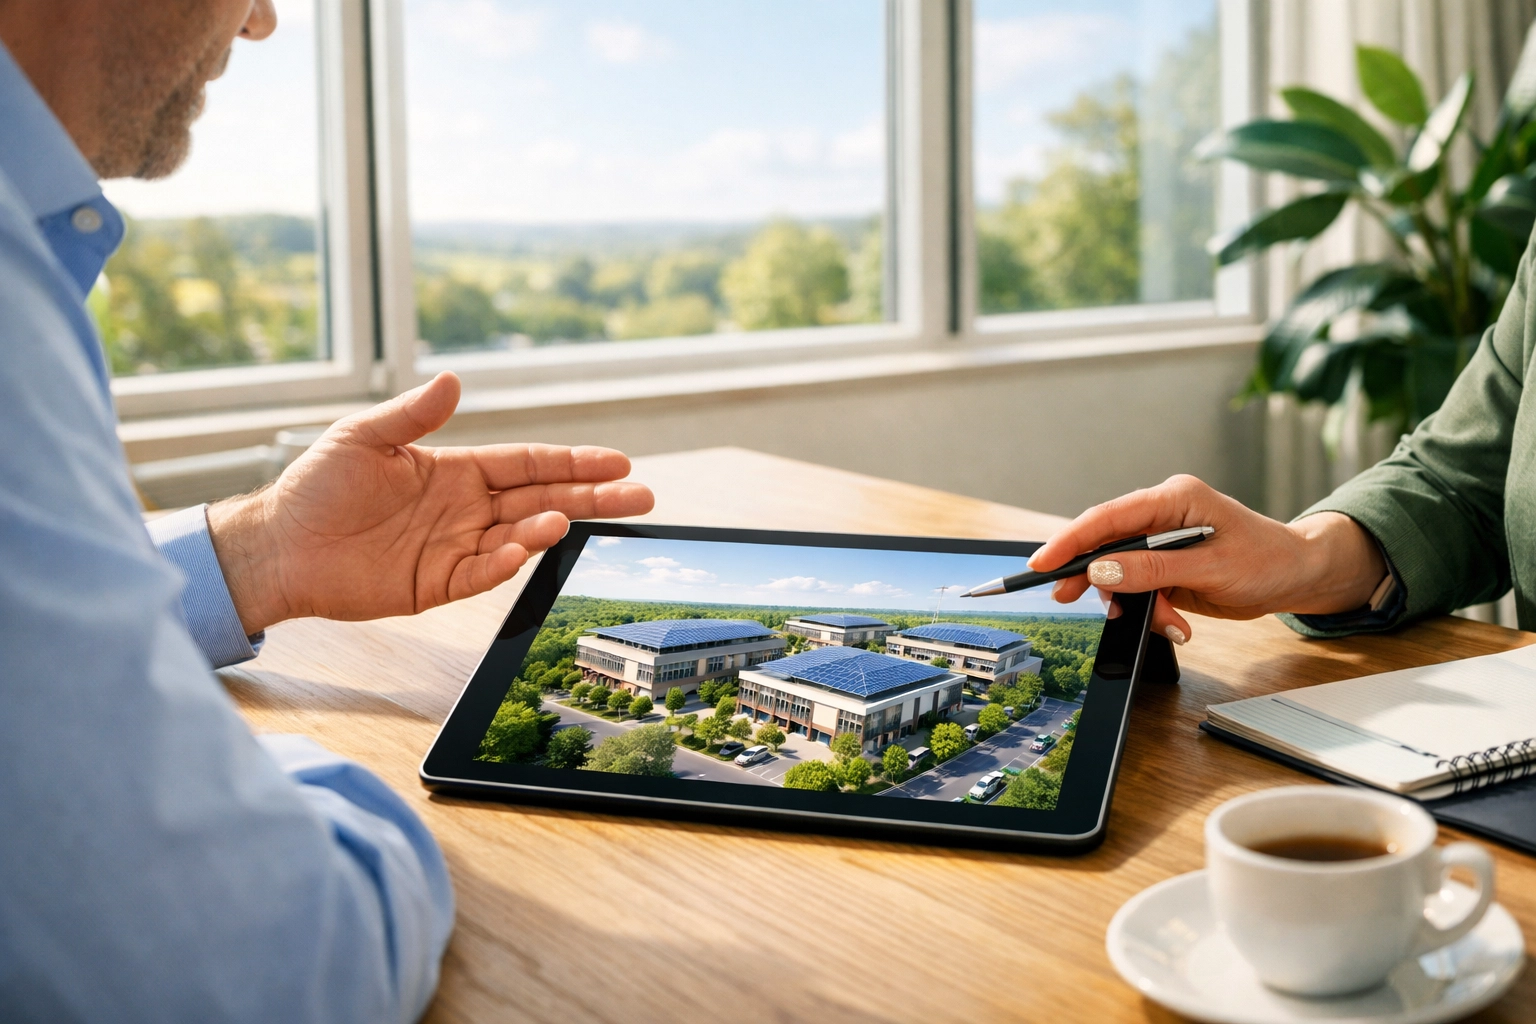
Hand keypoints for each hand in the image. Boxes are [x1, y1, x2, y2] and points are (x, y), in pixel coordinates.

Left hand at [206, 372, 653, 632]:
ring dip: (552, 526)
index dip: (572, 461)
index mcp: (457, 470)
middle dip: (593, 497)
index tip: (616, 460)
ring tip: (577, 517)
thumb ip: (412, 415)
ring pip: (521, 536)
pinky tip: (525, 548)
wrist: (279, 546)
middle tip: (641, 496)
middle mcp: (466, 508)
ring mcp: (456, 547)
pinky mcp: (437, 584)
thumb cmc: (316, 487)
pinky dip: (506, 563)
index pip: (528, 463)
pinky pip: (482, 574)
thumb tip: (453, 381)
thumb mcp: (362, 437)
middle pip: (543, 499)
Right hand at [1029, 475, 1386, 644]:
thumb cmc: (1268, 560)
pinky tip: (1172, 624)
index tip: (1043, 562)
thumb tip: (1101, 571)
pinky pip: (1140, 587)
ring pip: (1121, 572)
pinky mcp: (1167, 564)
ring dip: (1133, 602)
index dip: (1071, 539)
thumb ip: (1153, 569)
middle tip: (1067, 598)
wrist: (1298, 575)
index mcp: (1174, 498)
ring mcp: (1163, 540)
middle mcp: (1163, 514)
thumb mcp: (1211, 568)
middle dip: (1092, 576)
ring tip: (1162, 623)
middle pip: (1106, 543)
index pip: (1109, 517)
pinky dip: (1149, 609)